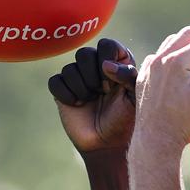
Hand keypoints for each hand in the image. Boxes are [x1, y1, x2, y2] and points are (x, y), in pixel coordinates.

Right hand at [48, 38, 136, 154]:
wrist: (106, 145)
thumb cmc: (124, 121)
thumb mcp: (134, 98)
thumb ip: (128, 75)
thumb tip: (105, 65)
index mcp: (116, 63)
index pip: (107, 44)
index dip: (107, 61)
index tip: (113, 83)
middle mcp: (96, 66)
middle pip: (84, 53)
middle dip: (93, 77)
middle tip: (102, 94)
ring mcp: (77, 77)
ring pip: (69, 68)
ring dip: (82, 89)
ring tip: (91, 102)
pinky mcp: (62, 90)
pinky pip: (56, 81)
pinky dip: (66, 95)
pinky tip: (77, 105)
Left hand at [132, 21, 189, 154]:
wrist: (156, 141)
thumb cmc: (184, 123)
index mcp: (179, 61)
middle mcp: (162, 59)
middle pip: (187, 34)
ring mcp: (150, 67)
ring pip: (171, 43)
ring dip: (188, 37)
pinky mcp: (144, 77)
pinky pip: (159, 56)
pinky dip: (172, 50)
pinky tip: (179, 54)